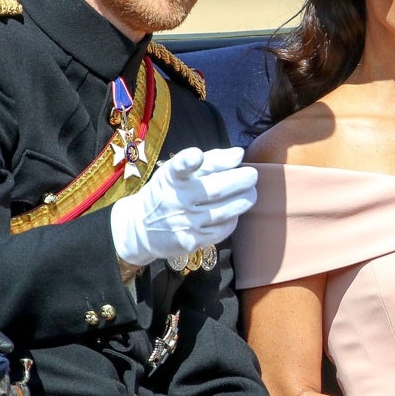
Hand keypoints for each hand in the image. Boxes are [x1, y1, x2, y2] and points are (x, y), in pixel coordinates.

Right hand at [110, 146, 257, 266]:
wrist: (142, 228)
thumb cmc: (168, 193)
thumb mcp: (178, 172)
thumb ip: (210, 160)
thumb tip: (239, 154)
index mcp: (171, 178)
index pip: (179, 167)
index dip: (188, 161)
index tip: (197, 156)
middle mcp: (176, 199)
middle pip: (215, 189)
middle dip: (240, 180)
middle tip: (253, 174)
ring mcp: (183, 222)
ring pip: (223, 211)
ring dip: (243, 200)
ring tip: (251, 192)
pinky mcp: (190, 242)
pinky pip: (220, 229)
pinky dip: (232, 219)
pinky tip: (234, 212)